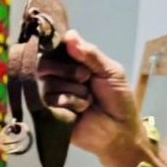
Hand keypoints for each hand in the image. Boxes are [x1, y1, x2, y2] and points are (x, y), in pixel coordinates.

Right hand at [37, 30, 147, 166]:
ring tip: (89, 100)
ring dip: (74, 89)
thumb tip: (70, 35)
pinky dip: (70, 102)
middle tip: (86, 78)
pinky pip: (50, 99)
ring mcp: (54, 93)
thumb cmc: (118, 100)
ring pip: (49, 82)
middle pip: (46, 62)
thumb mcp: (110, 71)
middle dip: (68, 70)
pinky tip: (82, 109)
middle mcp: (61, 76)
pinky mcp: (50, 112)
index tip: (64, 48)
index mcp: (75, 63)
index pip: (57, 48)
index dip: (57, 46)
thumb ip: (90, 54)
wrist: (119, 131)